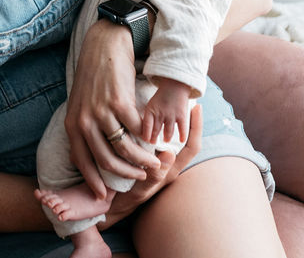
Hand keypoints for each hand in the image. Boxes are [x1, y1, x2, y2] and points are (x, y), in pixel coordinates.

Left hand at [65, 19, 161, 197]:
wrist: (104, 46)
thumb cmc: (94, 76)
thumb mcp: (79, 104)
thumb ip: (82, 128)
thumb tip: (83, 155)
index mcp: (72, 125)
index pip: (82, 162)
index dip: (93, 181)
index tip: (103, 195)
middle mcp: (84, 121)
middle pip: (106, 160)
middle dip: (125, 174)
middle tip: (139, 177)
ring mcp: (101, 112)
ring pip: (124, 148)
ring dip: (141, 160)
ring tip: (152, 162)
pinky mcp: (119, 102)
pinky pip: (136, 130)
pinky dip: (148, 139)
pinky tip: (155, 141)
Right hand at [99, 104, 202, 227]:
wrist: (106, 206)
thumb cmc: (125, 201)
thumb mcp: (139, 190)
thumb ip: (153, 176)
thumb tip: (168, 154)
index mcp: (169, 171)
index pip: (190, 147)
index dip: (196, 128)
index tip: (197, 107)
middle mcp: (164, 163)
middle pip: (183, 138)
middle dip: (185, 117)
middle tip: (183, 96)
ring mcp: (153, 158)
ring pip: (167, 135)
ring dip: (170, 118)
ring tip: (168, 100)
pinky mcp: (140, 154)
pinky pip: (150, 136)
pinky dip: (152, 124)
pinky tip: (146, 111)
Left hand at [141, 78, 192, 143]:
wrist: (175, 83)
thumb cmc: (162, 96)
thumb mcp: (151, 104)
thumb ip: (148, 117)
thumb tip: (143, 130)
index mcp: (151, 110)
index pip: (146, 126)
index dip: (145, 135)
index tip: (146, 141)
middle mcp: (160, 113)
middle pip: (156, 130)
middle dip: (154, 138)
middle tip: (153, 144)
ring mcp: (171, 115)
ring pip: (168, 132)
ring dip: (166, 137)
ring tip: (165, 140)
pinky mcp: (182, 115)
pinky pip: (182, 129)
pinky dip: (182, 135)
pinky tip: (182, 141)